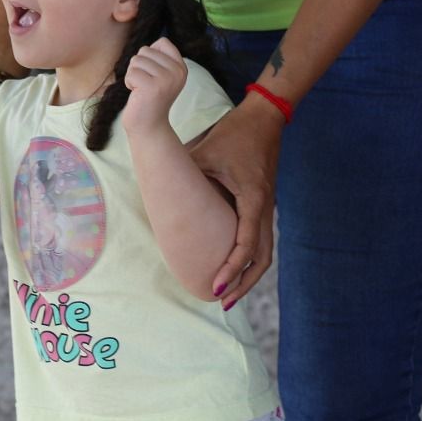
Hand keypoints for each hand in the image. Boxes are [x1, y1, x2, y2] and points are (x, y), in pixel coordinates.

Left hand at [120, 37, 187, 133]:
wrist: (148, 125)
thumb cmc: (149, 97)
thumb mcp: (161, 75)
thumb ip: (159, 58)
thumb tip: (149, 44)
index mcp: (181, 67)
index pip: (162, 42)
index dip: (150, 55)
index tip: (152, 73)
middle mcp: (177, 72)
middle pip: (146, 50)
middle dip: (139, 66)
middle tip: (145, 84)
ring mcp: (166, 79)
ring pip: (136, 60)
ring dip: (133, 75)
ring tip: (141, 89)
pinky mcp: (152, 87)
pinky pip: (131, 72)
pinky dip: (129, 82)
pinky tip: (137, 94)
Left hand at [188, 98, 284, 307]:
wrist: (262, 119)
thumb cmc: (233, 135)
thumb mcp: (204, 152)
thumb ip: (184, 174)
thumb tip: (154, 194)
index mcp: (253, 198)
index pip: (246, 243)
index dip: (231, 268)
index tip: (216, 287)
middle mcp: (264, 207)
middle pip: (262, 258)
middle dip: (243, 283)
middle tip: (221, 301)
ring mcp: (267, 208)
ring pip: (265, 253)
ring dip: (248, 275)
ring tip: (228, 294)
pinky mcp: (263, 205)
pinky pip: (261, 240)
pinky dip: (249, 259)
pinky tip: (234, 269)